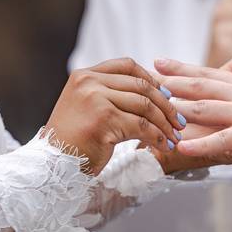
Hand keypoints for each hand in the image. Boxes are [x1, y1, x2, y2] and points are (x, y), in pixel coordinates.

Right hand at [47, 58, 183, 175]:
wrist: (52, 166)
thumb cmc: (72, 143)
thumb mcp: (87, 108)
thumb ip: (109, 94)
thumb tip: (149, 91)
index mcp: (84, 75)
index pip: (126, 65)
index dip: (151, 78)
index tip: (166, 95)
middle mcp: (88, 82)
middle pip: (140, 85)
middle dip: (165, 104)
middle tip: (179, 121)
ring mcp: (95, 98)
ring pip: (144, 105)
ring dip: (164, 123)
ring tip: (174, 136)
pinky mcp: (104, 118)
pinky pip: (141, 126)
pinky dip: (157, 137)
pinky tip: (163, 146)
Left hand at [156, 45, 231, 169]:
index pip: (213, 73)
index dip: (186, 68)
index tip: (163, 61)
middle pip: (203, 85)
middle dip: (173, 80)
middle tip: (148, 75)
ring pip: (206, 108)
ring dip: (178, 106)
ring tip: (154, 105)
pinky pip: (223, 140)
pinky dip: (201, 144)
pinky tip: (181, 146)